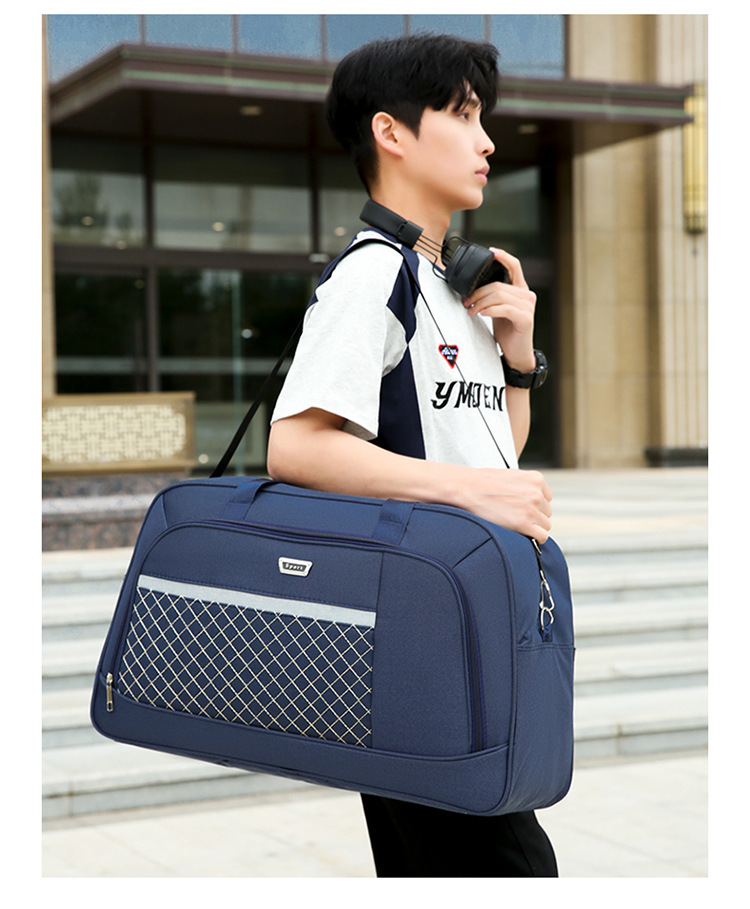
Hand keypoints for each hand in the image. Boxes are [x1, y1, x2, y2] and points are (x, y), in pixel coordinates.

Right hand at [456, 467, 552, 543]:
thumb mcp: (510, 475)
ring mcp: (531, 509)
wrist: (466, 487)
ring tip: (515, 525)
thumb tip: (528, 499)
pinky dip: (534, 538)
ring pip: (545, 525)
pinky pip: (542, 536)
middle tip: (516, 516)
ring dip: (533, 527)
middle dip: (534, 516)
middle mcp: (536, 493)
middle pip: (546, 512)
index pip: (546, 498)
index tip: (523, 507)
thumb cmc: (481, 482)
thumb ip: (524, 486)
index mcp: (536, 479)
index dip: (535, 504)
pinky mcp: (523, 524)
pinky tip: (522, 534)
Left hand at [462, 248, 536, 371]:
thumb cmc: (507, 331)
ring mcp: (528, 307)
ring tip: (472, 310)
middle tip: (466, 302)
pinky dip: (490, 310)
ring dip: (481, 302)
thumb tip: (472, 288)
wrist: (516, 353)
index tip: (491, 251)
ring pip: (499, 295)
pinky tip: (483, 314)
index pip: (515, 266)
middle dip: (478, 293)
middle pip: (498, 285)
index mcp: (520, 290)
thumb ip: (493, 296)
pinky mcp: (526, 318)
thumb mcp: (498, 309)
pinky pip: (505, 308)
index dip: (503, 256)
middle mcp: (527, 296)